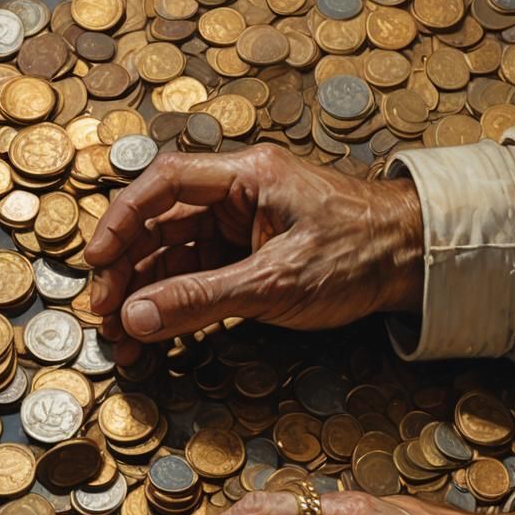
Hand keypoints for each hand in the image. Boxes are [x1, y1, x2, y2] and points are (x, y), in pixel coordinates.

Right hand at [83, 144, 423, 363]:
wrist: (418, 263)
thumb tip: (137, 317)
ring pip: (181, 255)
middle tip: (107, 317)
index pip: (165, 184)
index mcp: (249, 176)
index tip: (96, 262)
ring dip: (151, 294)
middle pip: (165, 224)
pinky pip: (206, 275)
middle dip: (131, 271)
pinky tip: (159, 334)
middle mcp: (243, 194)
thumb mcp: (277, 281)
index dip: (122, 220)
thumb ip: (203, 299)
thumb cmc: (361, 255)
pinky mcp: (259, 256)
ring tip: (125, 338)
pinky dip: (182, 304)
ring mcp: (250, 226)